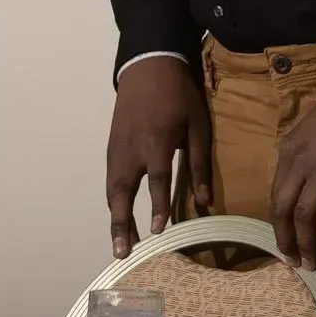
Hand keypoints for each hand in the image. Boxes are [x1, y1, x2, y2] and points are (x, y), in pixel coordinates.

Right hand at [105, 57, 211, 260]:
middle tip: (122, 251)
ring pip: (112, 187)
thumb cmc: (178, 95)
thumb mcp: (198, 125)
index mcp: (157, 142)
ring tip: (119, 243)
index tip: (156, 233)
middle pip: (122, 191)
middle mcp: (132, 148)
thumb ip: (199, 163)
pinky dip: (113, 199)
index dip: (156, 207)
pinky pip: (110, 177)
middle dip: (121, 223)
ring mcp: (118, 147)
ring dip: (114, 216)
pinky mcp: (112, 144)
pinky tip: (118, 213)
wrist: (148, 64)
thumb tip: (205, 200)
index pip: (156, 181)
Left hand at [270, 80, 315, 268]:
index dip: (276, 220)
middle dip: (283, 238)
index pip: (274, 192)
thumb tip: (306, 188)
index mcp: (288, 150)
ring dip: (306, 243)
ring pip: (305, 215)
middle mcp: (299, 161)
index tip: (282, 238)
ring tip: (312, 264)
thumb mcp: (309, 130)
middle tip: (291, 261)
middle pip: (281, 208)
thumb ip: (302, 157)